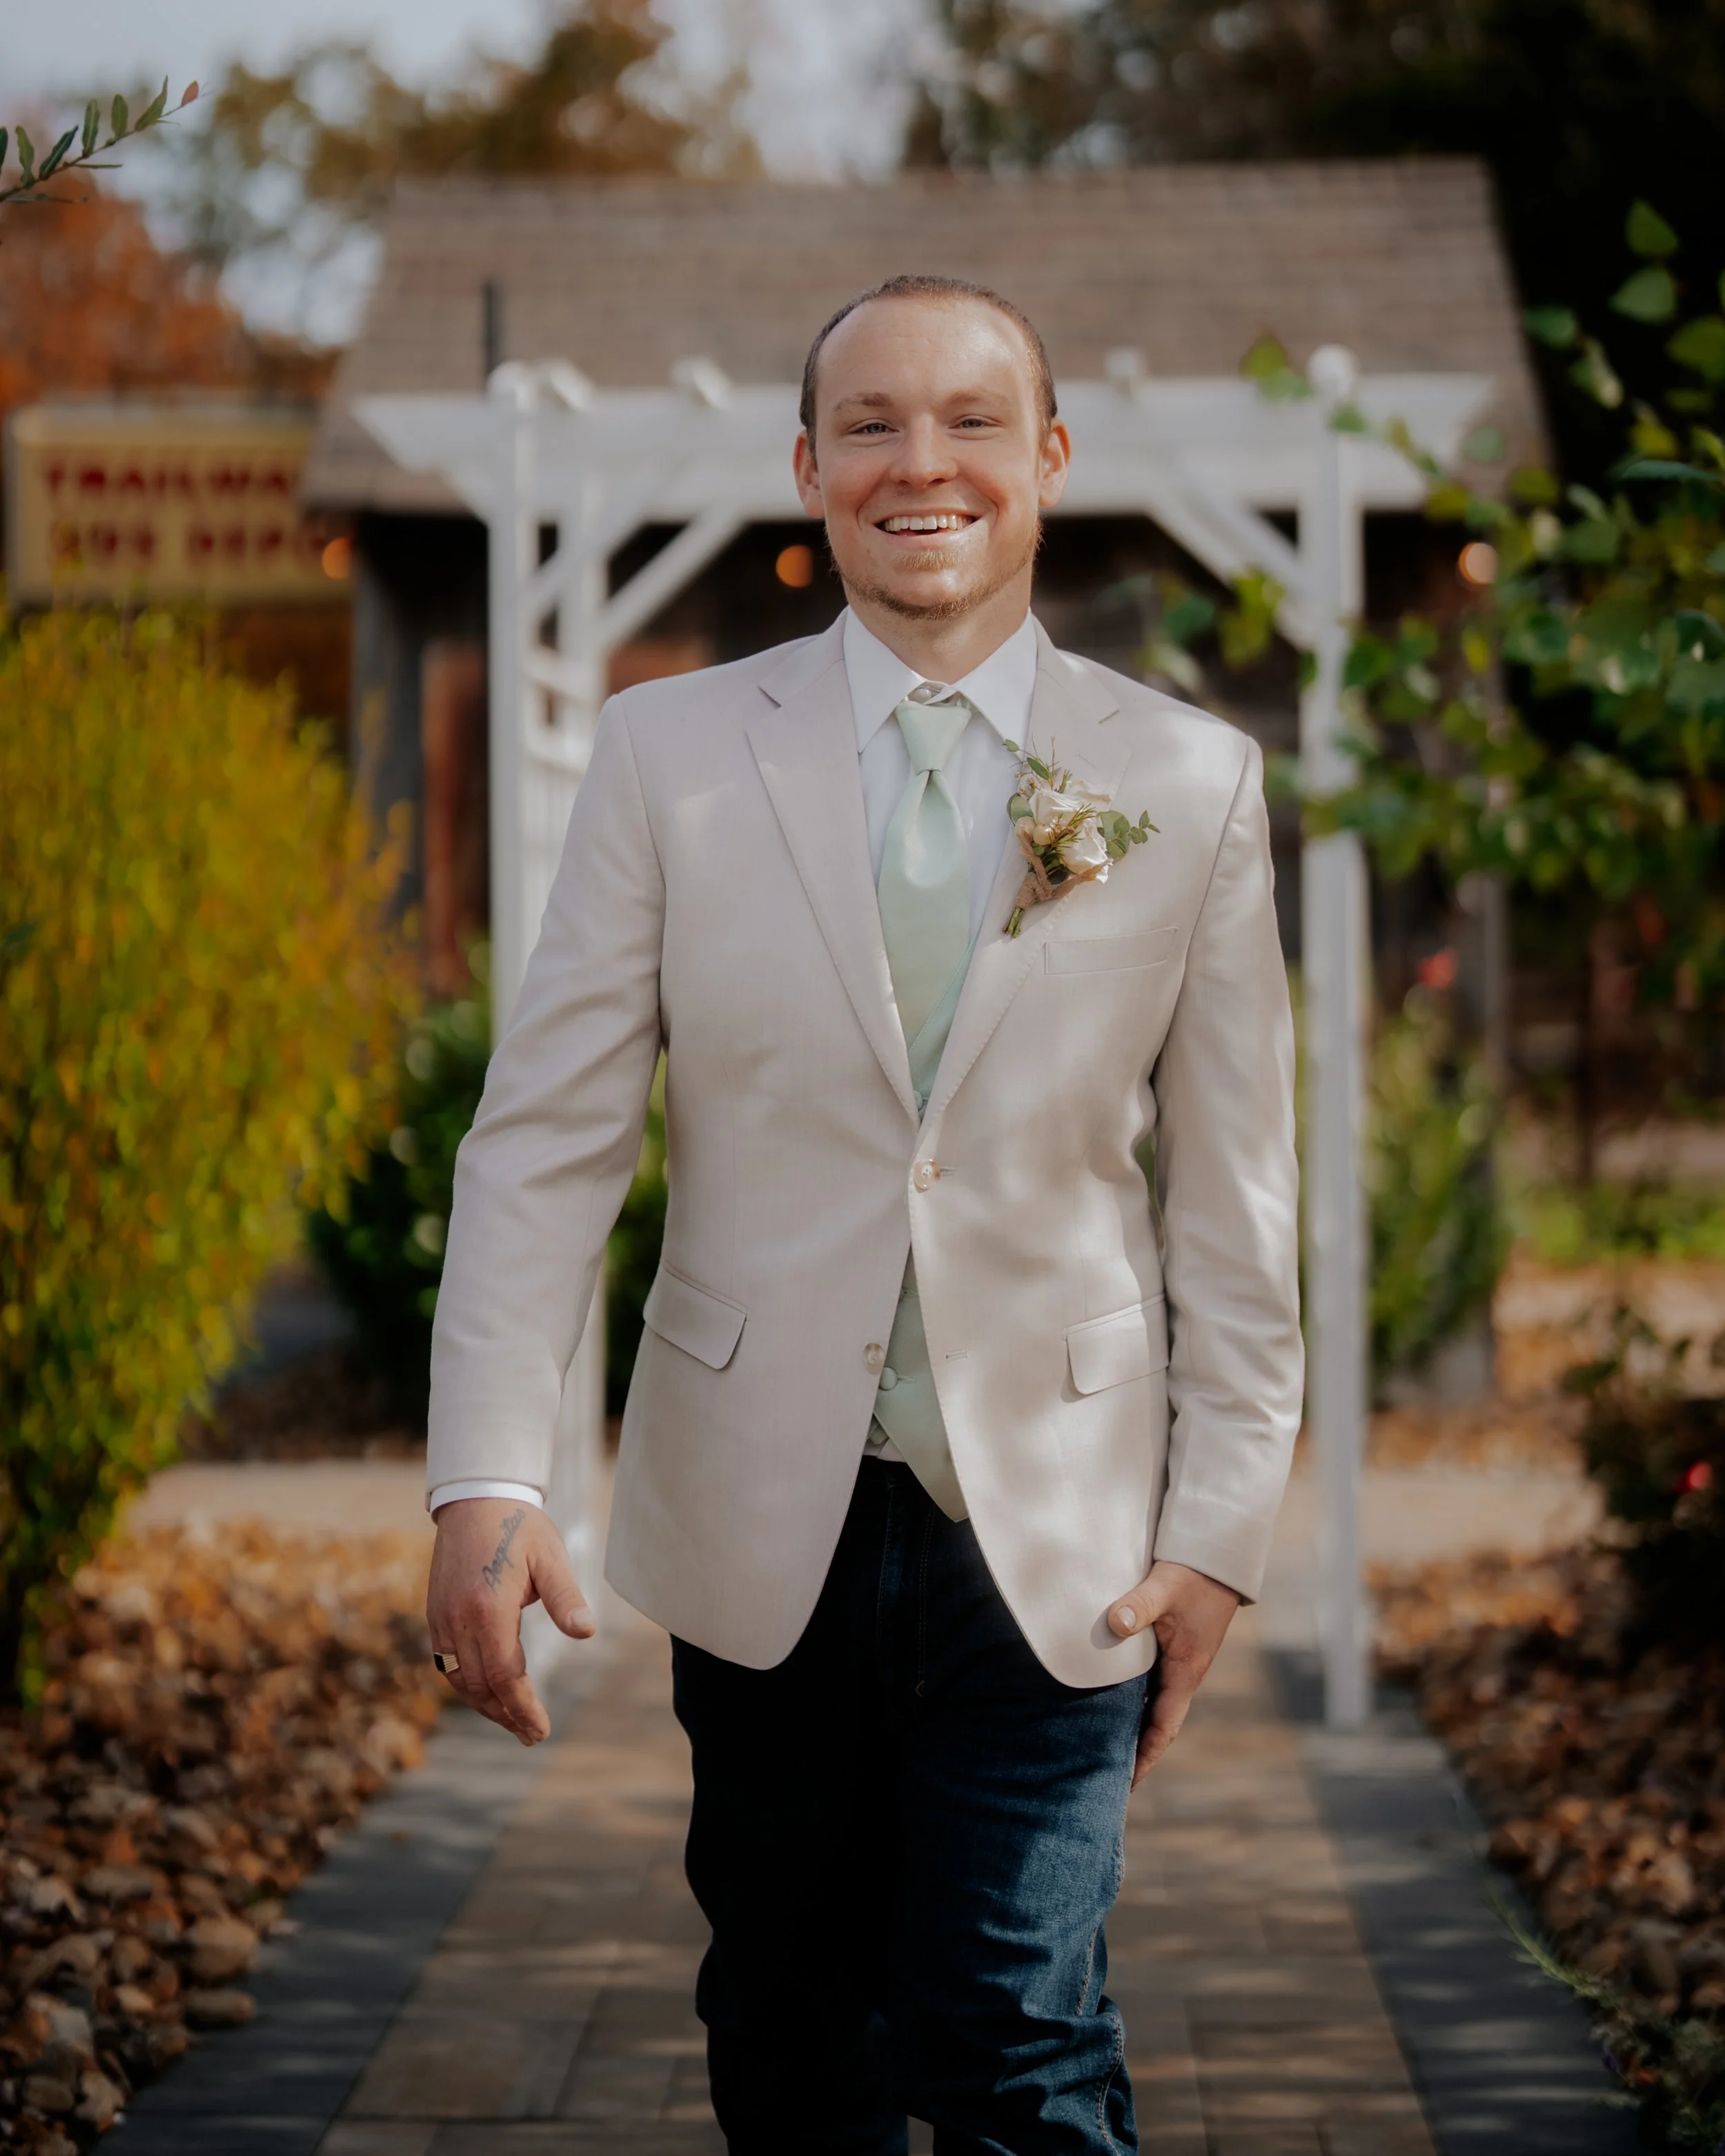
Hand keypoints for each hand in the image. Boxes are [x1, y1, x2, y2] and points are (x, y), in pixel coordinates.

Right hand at [426, 1498, 595, 1744]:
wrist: (474, 1498)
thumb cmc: (520, 1526)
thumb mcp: (550, 1557)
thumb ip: (566, 1597)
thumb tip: (588, 1632)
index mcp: (488, 1608)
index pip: (506, 1675)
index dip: (523, 1707)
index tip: (540, 1731)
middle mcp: (458, 1619)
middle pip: (481, 1685)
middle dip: (506, 1714)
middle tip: (532, 1735)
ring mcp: (441, 1617)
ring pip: (460, 1678)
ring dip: (485, 1703)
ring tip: (512, 1720)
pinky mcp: (435, 1612)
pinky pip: (447, 1661)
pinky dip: (467, 1682)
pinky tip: (487, 1689)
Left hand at [1107, 1560, 1240, 1786]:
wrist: (1217, 1552)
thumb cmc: (1193, 1573)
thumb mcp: (1165, 1587)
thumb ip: (1139, 1605)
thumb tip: (1115, 1624)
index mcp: (1186, 1671)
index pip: (1164, 1726)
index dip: (1145, 1756)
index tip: (1127, 1784)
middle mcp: (1182, 1672)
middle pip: (1155, 1720)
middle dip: (1132, 1747)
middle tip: (1100, 1771)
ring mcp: (1176, 1659)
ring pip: (1149, 1700)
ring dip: (1129, 1720)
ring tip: (1095, 1740)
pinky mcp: (1169, 1644)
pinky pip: (1146, 1678)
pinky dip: (1128, 1692)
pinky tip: (1102, 1694)